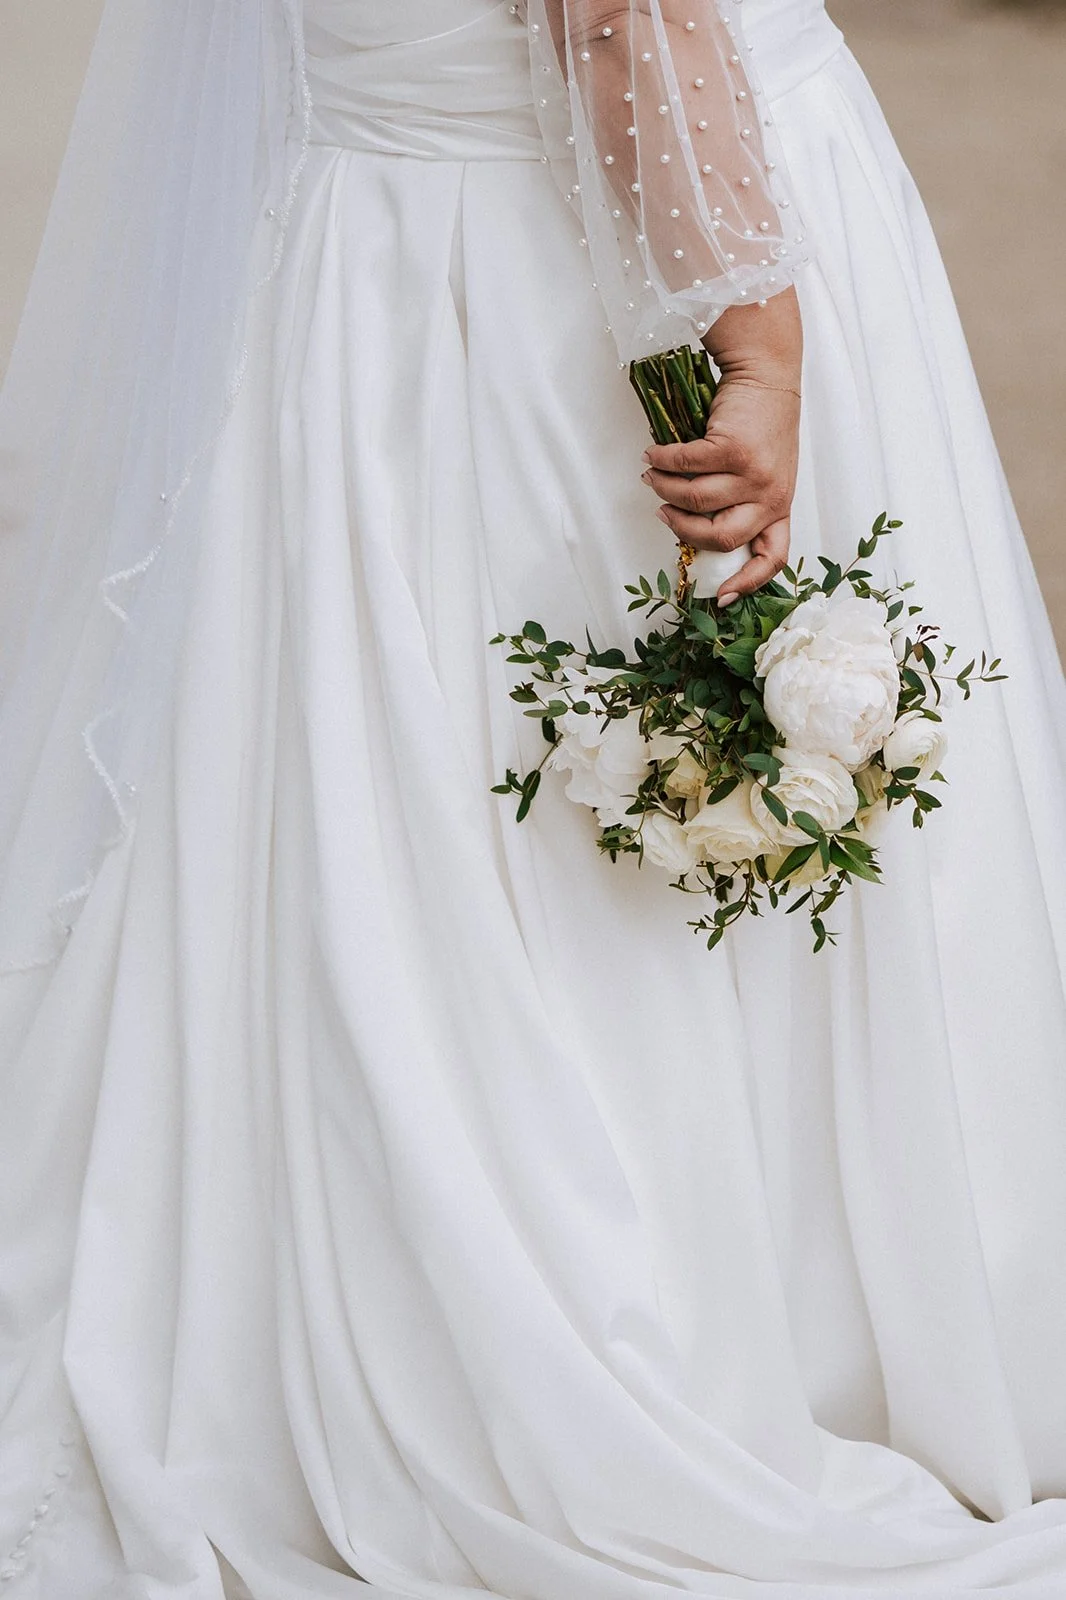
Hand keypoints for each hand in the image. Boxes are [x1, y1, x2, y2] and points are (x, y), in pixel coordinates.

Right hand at [640, 290, 801, 606]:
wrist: (768, 374)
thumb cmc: (762, 424)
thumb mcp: (764, 471)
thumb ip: (741, 502)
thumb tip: (692, 527)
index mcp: (779, 506)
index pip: (772, 557)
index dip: (746, 582)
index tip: (720, 597)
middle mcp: (771, 494)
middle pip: (722, 537)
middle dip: (685, 530)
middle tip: (664, 513)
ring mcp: (754, 472)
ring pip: (697, 499)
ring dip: (666, 489)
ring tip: (653, 476)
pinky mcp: (734, 447)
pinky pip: (687, 464)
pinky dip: (663, 460)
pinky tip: (654, 454)